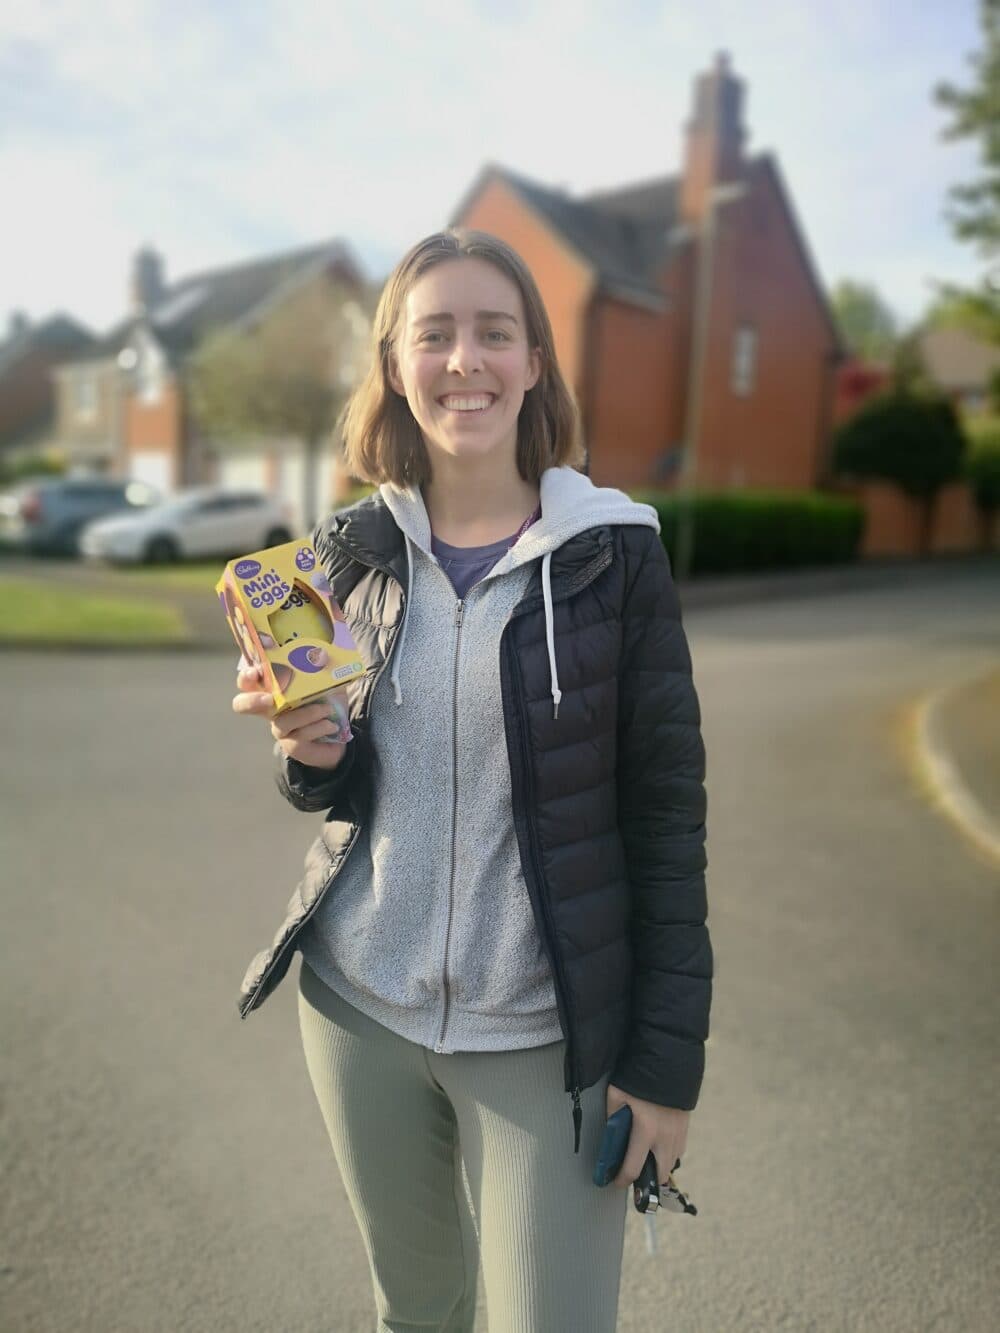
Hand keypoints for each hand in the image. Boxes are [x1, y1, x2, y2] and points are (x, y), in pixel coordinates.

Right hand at [231, 653, 350, 770]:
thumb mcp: (327, 681)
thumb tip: (324, 654)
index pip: (248, 680)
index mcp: (274, 689)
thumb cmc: (327, 700)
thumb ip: (321, 669)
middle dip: (252, 700)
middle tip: (269, 699)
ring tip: (327, 710)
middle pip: (242, 705)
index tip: (256, 671)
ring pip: (282, 722)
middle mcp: (270, 709)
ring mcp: (279, 729)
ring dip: (307, 714)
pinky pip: (300, 737)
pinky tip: (331, 725)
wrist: (341, 730)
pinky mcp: (292, 746)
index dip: (246, 676)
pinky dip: (318, 728)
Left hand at [606, 1083, 688, 1187]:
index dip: (622, 1180)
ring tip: (645, 1159)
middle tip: (633, 1174)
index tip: (615, 1182)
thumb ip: (613, 1119)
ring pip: (671, 1164)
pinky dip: (668, 1154)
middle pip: (659, 1176)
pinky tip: (658, 1145)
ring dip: (658, 1167)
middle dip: (645, 1181)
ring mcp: (678, 1133)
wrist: (667, 1058)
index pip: (633, 1169)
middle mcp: (665, 1137)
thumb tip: (611, 1139)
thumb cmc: (638, 1076)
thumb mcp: (616, 1096)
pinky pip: (679, 1150)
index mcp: (645, 1131)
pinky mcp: (685, 1126)